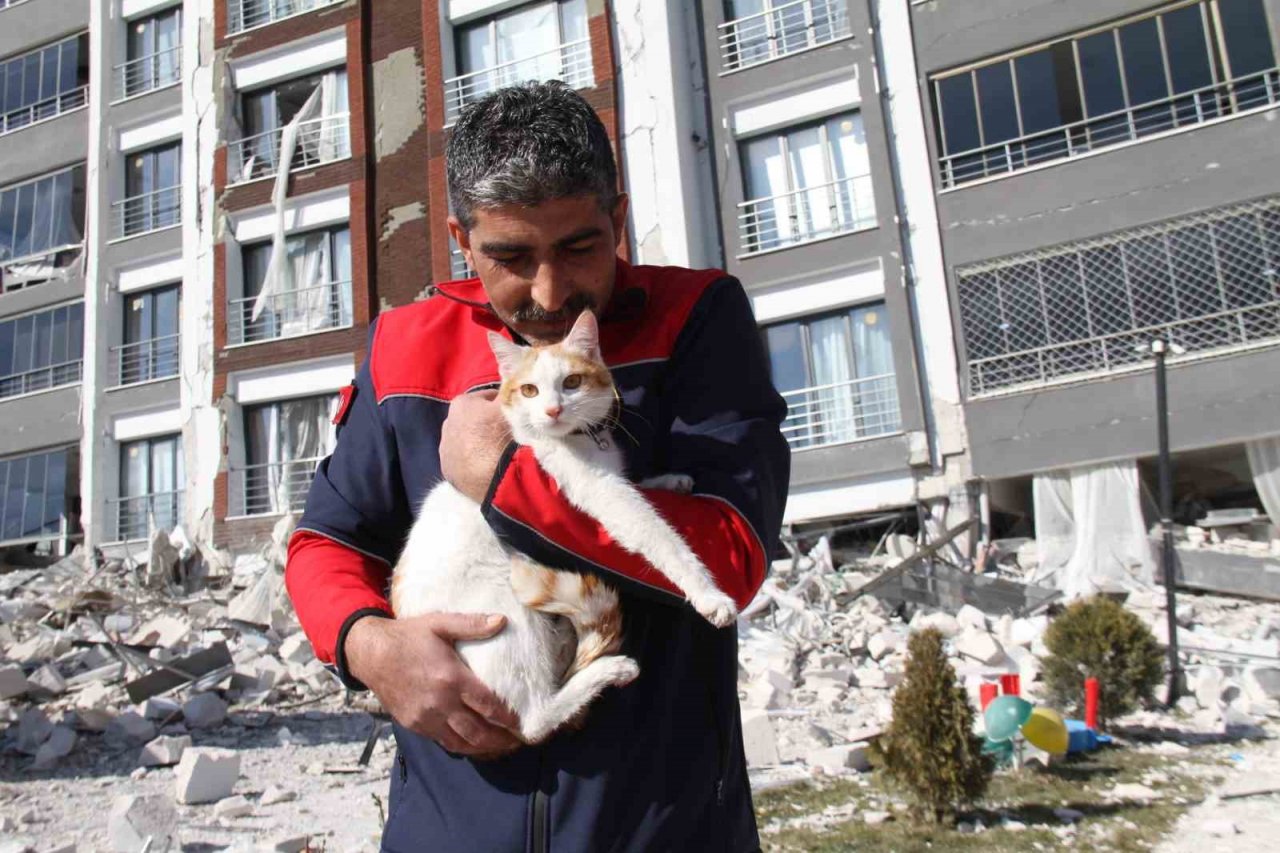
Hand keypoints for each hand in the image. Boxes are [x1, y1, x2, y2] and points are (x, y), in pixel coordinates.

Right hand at [345, 612, 523, 757]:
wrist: (371, 653)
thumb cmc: (408, 636)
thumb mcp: (439, 624)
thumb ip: (472, 624)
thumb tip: (502, 620)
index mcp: (451, 678)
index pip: (488, 705)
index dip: (508, 718)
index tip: (522, 723)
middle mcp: (440, 703)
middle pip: (478, 731)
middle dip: (501, 740)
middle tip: (518, 743)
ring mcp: (426, 717)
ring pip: (461, 742)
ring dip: (483, 748)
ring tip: (501, 749)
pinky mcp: (414, 725)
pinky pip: (443, 741)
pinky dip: (462, 747)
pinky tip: (473, 746)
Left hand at [440, 390, 511, 501]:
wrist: (495, 476)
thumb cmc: (503, 434)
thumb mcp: (512, 404)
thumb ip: (512, 389)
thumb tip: (514, 377)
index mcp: (461, 403)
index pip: (488, 398)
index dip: (505, 405)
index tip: (517, 415)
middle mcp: (447, 423)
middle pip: (476, 420)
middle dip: (489, 425)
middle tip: (510, 435)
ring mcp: (445, 449)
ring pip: (469, 441)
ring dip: (482, 444)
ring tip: (500, 453)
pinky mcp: (448, 471)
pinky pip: (465, 462)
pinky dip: (475, 463)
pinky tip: (489, 467)